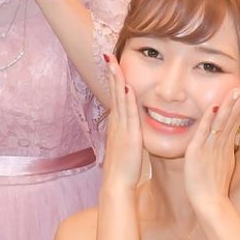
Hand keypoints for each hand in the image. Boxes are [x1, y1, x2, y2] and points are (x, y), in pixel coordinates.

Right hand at [100, 53, 144, 193]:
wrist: (117, 184)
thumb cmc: (124, 169)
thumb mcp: (126, 147)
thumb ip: (128, 135)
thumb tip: (131, 130)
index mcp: (117, 125)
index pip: (116, 97)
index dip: (114, 81)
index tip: (113, 65)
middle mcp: (116, 123)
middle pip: (114, 93)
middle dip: (112, 74)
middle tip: (108, 55)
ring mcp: (121, 128)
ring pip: (119, 99)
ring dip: (117, 80)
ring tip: (114, 63)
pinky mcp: (128, 135)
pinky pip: (128, 113)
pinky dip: (127, 99)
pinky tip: (127, 86)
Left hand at [182, 82, 239, 218]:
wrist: (210, 203)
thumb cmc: (214, 185)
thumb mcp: (223, 163)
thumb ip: (224, 148)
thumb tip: (228, 137)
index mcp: (226, 145)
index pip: (236, 119)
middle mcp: (221, 143)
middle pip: (233, 117)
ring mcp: (211, 147)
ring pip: (223, 121)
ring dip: (230, 104)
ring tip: (237, 88)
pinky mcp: (198, 151)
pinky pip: (205, 132)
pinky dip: (210, 119)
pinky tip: (215, 106)